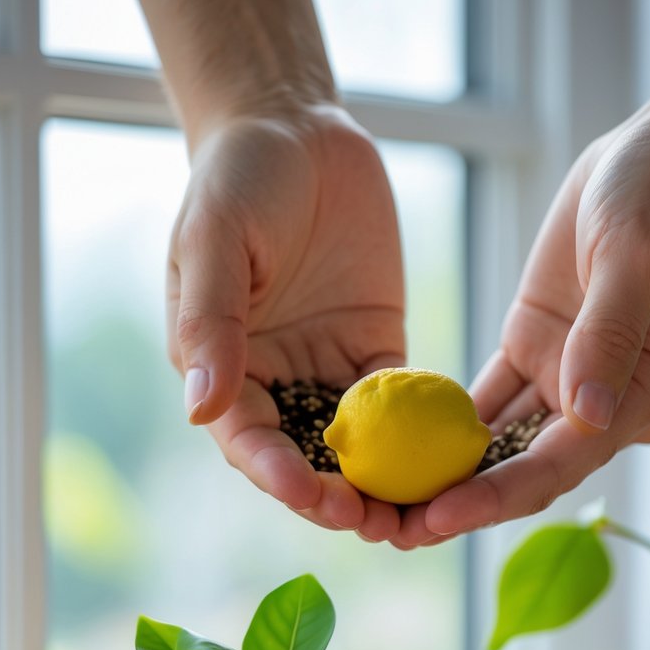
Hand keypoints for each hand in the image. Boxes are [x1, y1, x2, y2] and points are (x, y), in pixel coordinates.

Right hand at [168, 106, 405, 539]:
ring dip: (382, 485)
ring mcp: (327, 370)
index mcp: (223, 366)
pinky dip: (419, 435)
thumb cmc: (238, 177)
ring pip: (355, 446)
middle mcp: (275, 381)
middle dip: (336, 497)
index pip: (249, 438)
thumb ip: (212, 324)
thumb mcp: (215, 242)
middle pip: (305, 458)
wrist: (297, 125)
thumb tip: (200, 410)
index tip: (310, 496)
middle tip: (374, 523)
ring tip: (416, 517)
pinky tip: (448, 460)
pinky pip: (399, 403)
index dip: (277, 473)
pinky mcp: (376, 350)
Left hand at [393, 106, 649, 546]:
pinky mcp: (533, 353)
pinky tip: (391, 443)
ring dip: (441, 477)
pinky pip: (481, 403)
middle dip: (459, 506)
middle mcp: (598, 406)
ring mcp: (563, 383)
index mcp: (635, 397)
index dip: (496, 496)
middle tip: (390, 531)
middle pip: (521, 473)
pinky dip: (438, 425)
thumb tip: (586, 414)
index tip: (438, 515)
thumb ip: (608, 335)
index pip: (558, 464)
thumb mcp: (638, 257)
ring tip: (377, 503)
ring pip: (496, 448)